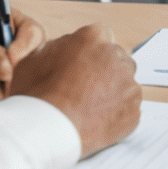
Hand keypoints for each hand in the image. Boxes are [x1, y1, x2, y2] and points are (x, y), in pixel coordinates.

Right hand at [10, 23, 140, 156]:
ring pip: (124, 83)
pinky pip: (128, 108)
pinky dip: (117, 114)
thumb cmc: (36, 97)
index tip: (82, 66)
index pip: (100, 35)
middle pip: (116, 58)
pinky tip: (97, 122)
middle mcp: (116, 55)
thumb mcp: (34, 58)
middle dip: (104, 70)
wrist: (45, 133)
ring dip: (112, 91)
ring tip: (89, 108)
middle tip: (85, 89)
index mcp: (93, 37)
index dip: (90, 52)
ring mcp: (128, 84)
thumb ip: (57, 46)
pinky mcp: (133, 110)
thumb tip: (66, 47)